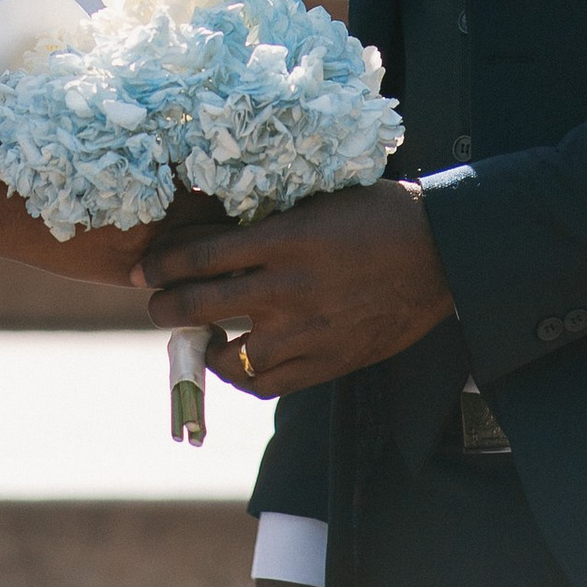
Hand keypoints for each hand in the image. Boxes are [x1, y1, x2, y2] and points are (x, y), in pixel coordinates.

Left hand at [138, 179, 454, 394]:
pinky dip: (242, 377)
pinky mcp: (326, 362)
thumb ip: (272, 224)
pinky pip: (267, 384)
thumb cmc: (379, 214)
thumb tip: (218, 237)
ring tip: (200, 338)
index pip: (201, 256)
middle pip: (201, 305)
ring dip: (203, 349)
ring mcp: (306, 331)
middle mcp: (288, 287)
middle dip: (165, 306)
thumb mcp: (319, 202)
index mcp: (285, 238)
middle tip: (155, 302)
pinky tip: (240, 361)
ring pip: (229, 357)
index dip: (164, 265)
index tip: (147, 269)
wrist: (440, 253)